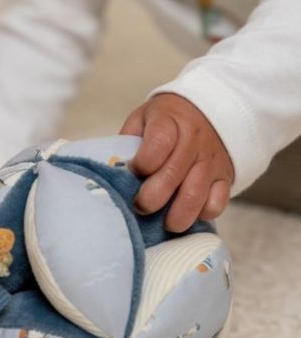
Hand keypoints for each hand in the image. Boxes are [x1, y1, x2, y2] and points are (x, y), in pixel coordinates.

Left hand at [120, 93, 234, 231]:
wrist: (207, 114)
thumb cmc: (165, 123)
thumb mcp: (142, 120)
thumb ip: (127, 142)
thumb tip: (112, 172)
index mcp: (169, 122)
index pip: (158, 142)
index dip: (143, 162)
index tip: (134, 171)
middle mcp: (193, 141)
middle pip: (173, 174)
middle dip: (152, 198)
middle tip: (140, 208)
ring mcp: (210, 161)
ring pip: (195, 194)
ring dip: (176, 216)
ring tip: (164, 224)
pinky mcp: (224, 178)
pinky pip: (217, 203)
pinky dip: (202, 214)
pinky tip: (188, 214)